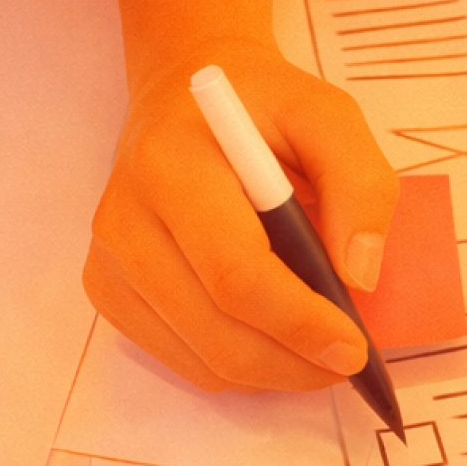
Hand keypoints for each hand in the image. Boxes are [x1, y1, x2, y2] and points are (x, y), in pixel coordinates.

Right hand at [82, 43, 398, 391]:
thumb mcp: (328, 116)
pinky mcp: (107, 288)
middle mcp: (126, 216)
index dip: (298, 322)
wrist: (184, 92)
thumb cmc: (260, 106)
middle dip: (292, 363)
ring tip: (315, 352)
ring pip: (198, 358)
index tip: (353, 348)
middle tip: (346, 364)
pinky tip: (269, 339)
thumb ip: (359, 185)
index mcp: (173, 164)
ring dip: (270, 373)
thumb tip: (358, 278)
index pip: (235, 271)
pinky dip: (233, 367)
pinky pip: (177, 359)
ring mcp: (109, 259)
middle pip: (215, 328)